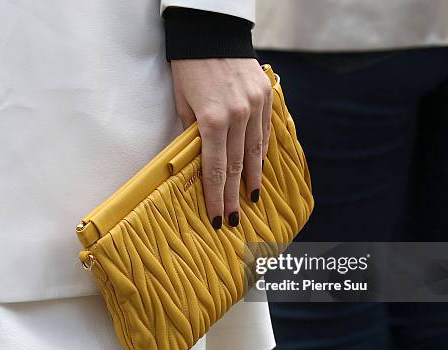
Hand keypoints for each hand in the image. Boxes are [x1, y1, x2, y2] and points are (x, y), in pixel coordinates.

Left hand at [170, 58, 272, 228]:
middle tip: (233, 219)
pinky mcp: (266, 95)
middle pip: (237, 166)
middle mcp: (238, 115)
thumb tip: (199, 160)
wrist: (210, 32)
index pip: (216, 168)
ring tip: (250, 200)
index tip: (217, 218)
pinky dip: (262, 152)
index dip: (216, 196)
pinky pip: (265, 131)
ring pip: (255, 152)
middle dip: (233, 196)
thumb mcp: (182, 102)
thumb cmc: (188, 68)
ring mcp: (255, 105)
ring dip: (252, 179)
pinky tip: (259, 169)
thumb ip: (192, 133)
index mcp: (212, 119)